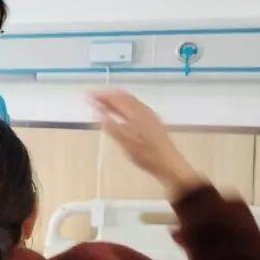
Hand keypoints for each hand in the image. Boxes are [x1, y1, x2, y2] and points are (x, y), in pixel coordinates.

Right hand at [91, 89, 206, 199]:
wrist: (170, 164)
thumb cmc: (146, 156)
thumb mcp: (125, 143)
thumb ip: (111, 125)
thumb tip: (97, 111)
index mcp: (136, 113)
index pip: (116, 98)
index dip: (101, 96)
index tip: (88, 96)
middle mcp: (144, 110)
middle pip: (124, 96)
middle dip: (108, 95)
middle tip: (94, 98)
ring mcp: (150, 115)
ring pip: (131, 100)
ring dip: (117, 99)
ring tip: (105, 103)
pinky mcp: (154, 121)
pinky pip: (137, 105)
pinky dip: (125, 104)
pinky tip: (122, 112)